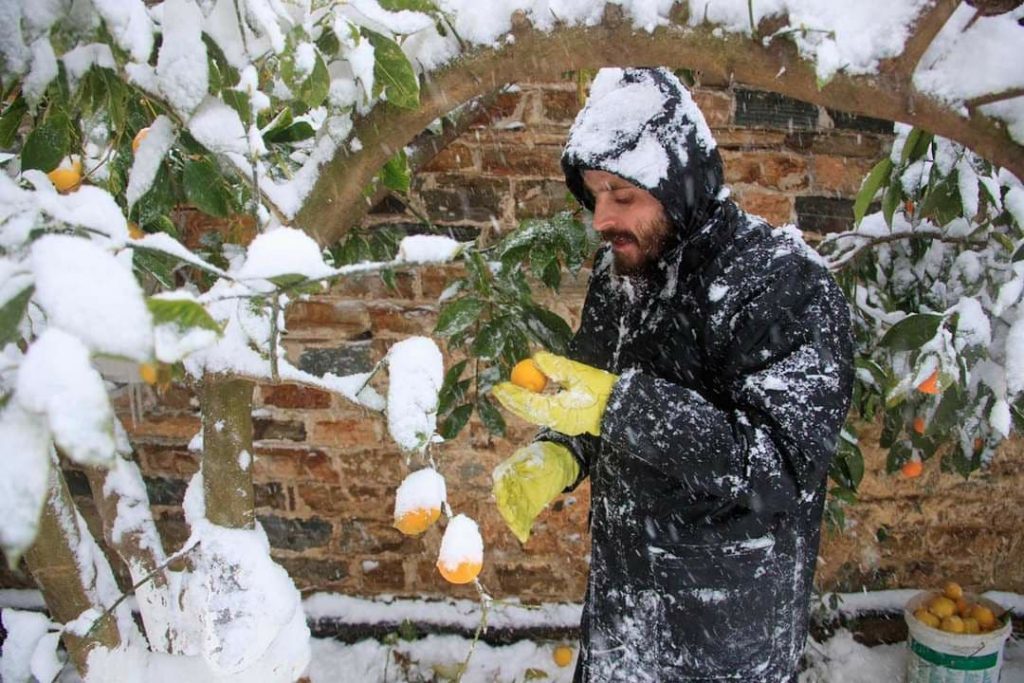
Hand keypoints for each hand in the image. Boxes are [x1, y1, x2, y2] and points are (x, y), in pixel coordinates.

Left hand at [492, 352, 617, 436]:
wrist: (621, 409)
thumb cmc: (603, 392)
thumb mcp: (580, 374)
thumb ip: (557, 366)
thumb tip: (536, 358)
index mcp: (557, 411)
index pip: (528, 402)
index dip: (512, 394)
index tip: (499, 386)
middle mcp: (556, 421)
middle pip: (527, 411)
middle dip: (512, 401)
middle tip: (499, 390)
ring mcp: (562, 423)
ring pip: (535, 414)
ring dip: (522, 403)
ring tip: (511, 392)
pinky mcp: (567, 422)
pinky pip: (544, 413)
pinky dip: (534, 405)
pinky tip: (532, 396)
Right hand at [492, 442, 579, 542]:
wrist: (555, 462)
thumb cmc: (543, 454)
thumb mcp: (538, 455)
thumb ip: (532, 460)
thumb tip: (531, 464)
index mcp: (505, 471)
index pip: (500, 482)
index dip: (500, 490)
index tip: (500, 497)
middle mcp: (508, 487)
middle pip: (504, 500)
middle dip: (507, 510)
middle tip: (510, 519)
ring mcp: (517, 498)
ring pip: (512, 512)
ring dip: (513, 522)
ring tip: (517, 531)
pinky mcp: (528, 507)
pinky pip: (523, 519)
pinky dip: (522, 528)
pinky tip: (524, 536)